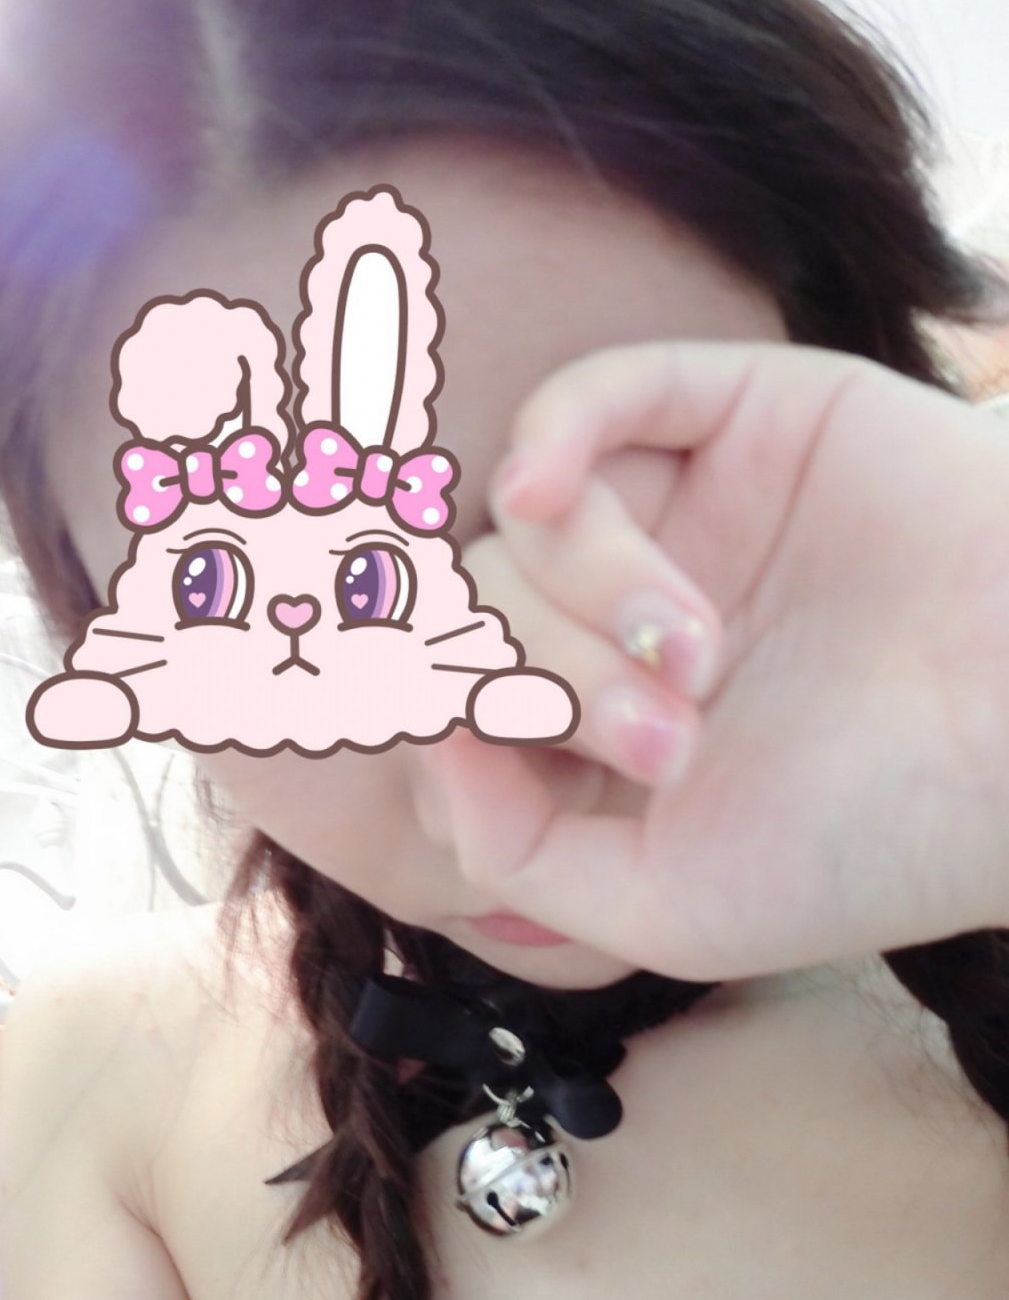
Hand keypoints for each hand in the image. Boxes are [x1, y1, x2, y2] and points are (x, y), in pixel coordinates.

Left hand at [433, 341, 1008, 980]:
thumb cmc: (871, 836)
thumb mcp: (666, 907)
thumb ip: (511, 849)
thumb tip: (428, 739)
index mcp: (602, 724)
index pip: (456, 689)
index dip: (452, 717)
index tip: (506, 753)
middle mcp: (628, 614)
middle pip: (489, 607)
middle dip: (553, 679)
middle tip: (672, 739)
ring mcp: (682, 511)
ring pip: (535, 518)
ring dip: (589, 594)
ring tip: (701, 659)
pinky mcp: (740, 419)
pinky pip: (596, 393)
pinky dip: (548, 435)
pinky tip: (541, 490)